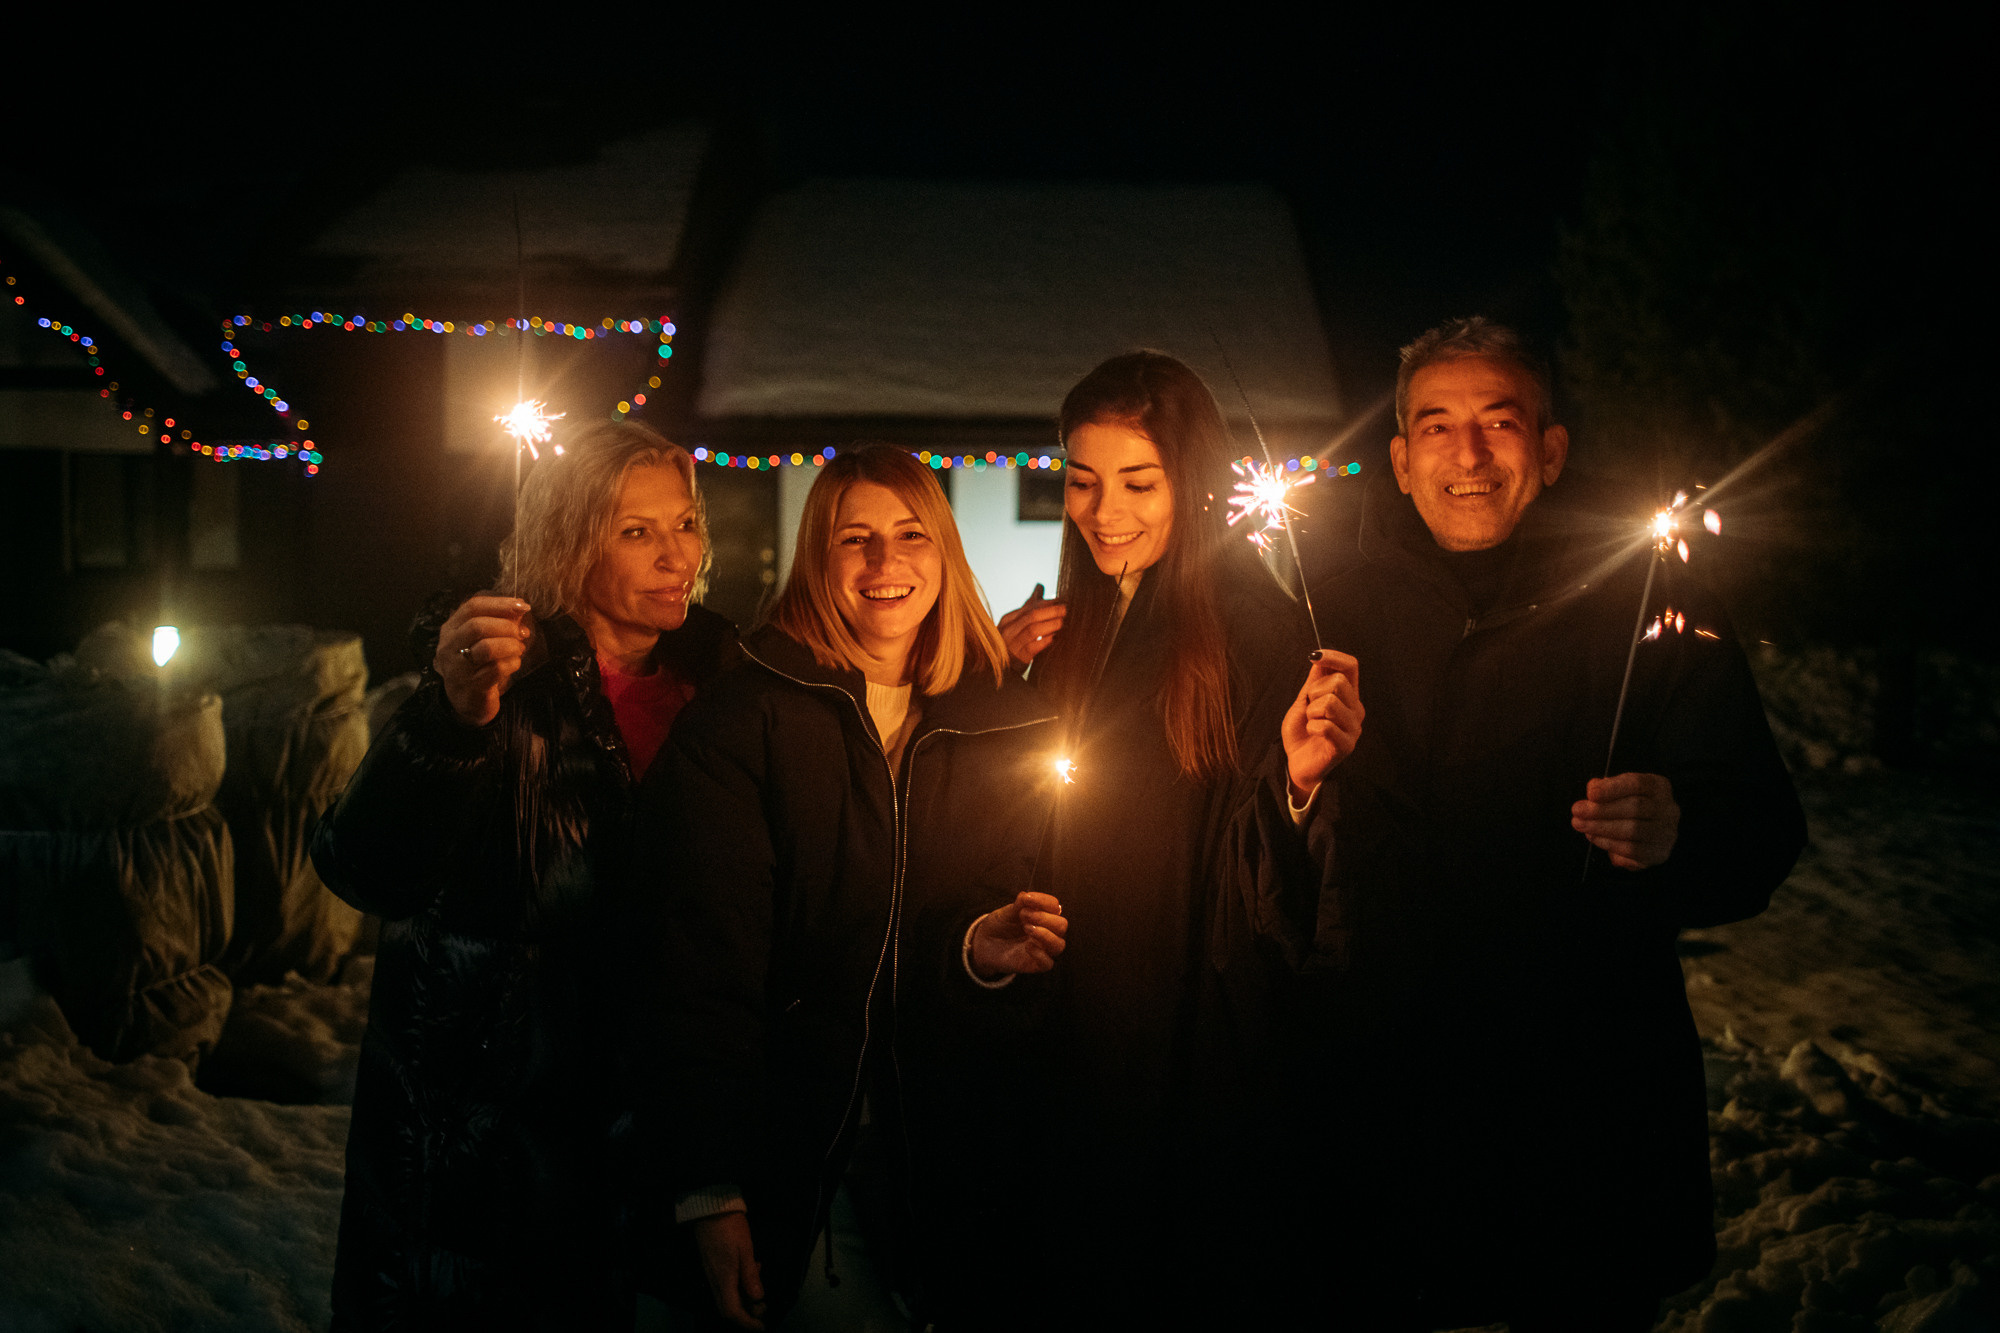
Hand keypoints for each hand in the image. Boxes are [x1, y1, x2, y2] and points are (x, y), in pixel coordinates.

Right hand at [433, 594, 532, 726]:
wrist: (469, 701)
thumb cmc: (479, 664)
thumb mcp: (484, 639)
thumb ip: (499, 621)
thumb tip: (520, 606)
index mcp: (451, 629)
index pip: (472, 607)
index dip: (500, 604)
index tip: (522, 606)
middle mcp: (449, 647)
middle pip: (477, 626)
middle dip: (506, 626)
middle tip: (522, 632)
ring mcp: (457, 668)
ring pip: (486, 648)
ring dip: (510, 645)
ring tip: (519, 648)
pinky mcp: (471, 686)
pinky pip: (496, 669)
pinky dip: (512, 663)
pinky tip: (514, 663)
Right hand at [694, 1212, 765, 1329]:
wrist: (710, 1208)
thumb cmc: (730, 1226)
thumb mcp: (746, 1249)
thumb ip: (750, 1275)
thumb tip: (757, 1298)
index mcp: (723, 1278)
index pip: (732, 1312)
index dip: (746, 1322)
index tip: (761, 1326)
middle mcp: (715, 1280)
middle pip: (728, 1309)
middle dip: (747, 1313)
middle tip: (763, 1306)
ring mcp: (712, 1274)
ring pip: (727, 1297)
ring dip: (745, 1298)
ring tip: (759, 1285)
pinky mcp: (713, 1266)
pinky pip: (726, 1285)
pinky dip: (740, 1285)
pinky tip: (752, 1270)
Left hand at [969, 891, 1067, 977]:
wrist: (984, 944)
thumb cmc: (1000, 926)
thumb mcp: (1007, 912)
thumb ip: (1019, 904)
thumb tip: (1027, 895)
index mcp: (1043, 916)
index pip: (1055, 906)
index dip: (1044, 901)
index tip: (1027, 898)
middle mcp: (1047, 932)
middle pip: (1062, 925)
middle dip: (1045, 918)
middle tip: (1024, 915)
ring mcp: (1042, 949)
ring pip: (1059, 945)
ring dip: (1045, 934)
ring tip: (1027, 928)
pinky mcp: (1035, 965)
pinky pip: (1048, 963)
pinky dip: (1040, 954)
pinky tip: (1027, 946)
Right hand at [997, 583, 1066, 666]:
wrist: (1004, 667)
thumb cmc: (1013, 641)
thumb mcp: (1017, 623)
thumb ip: (1029, 605)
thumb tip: (1040, 586)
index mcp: (1007, 620)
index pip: (1028, 608)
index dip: (1045, 603)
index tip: (1060, 600)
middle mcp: (1008, 631)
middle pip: (1031, 616)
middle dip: (1050, 611)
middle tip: (1065, 609)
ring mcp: (1013, 644)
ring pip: (1033, 630)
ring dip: (1050, 624)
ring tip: (1062, 622)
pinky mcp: (1020, 657)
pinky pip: (1034, 647)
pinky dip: (1045, 641)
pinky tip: (1055, 637)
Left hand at [1283, 650, 1362, 805]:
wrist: (1297, 765)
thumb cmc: (1301, 734)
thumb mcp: (1303, 702)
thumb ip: (1313, 682)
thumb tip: (1319, 657)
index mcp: (1348, 696)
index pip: (1351, 667)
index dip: (1334, 657)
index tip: (1315, 656)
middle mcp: (1356, 709)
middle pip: (1338, 682)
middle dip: (1314, 692)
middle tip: (1310, 709)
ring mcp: (1354, 728)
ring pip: (1330, 703)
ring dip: (1312, 712)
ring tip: (1312, 723)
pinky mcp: (1347, 745)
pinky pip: (1325, 725)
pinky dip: (1311, 727)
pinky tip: (1313, 734)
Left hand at [1573, 772, 1679, 869]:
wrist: (1647, 832)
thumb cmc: (1627, 805)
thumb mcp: (1618, 790)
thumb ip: (1605, 788)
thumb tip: (1593, 789)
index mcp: (1659, 787)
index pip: (1637, 784)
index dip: (1612, 788)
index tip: (1590, 794)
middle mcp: (1669, 809)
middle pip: (1635, 808)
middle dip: (1601, 810)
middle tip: (1577, 811)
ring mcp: (1666, 833)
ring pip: (1632, 830)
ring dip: (1601, 828)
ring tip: (1580, 824)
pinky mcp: (1658, 853)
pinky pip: (1632, 850)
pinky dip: (1608, 843)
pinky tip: (1593, 837)